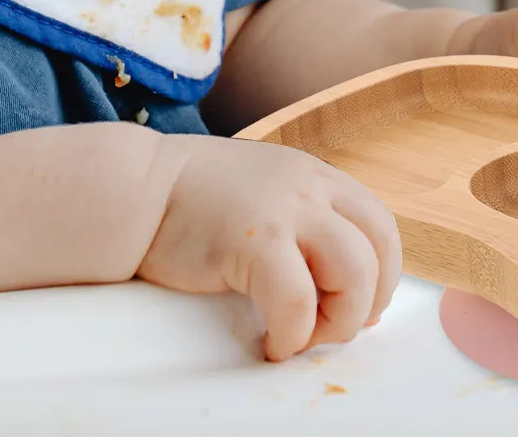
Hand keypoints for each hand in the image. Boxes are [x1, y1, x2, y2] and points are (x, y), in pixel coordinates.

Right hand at [139, 137, 400, 361]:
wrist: (136, 190)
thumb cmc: (192, 202)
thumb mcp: (264, 194)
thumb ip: (302, 222)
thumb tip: (343, 285)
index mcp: (315, 175)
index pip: (380, 224)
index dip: (381, 275)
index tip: (358, 307)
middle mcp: (309, 186)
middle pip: (379, 247)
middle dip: (366, 301)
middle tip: (330, 328)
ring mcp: (285, 209)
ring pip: (355, 272)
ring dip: (338, 319)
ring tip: (301, 335)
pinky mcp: (254, 240)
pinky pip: (298, 301)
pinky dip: (293, 334)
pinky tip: (271, 342)